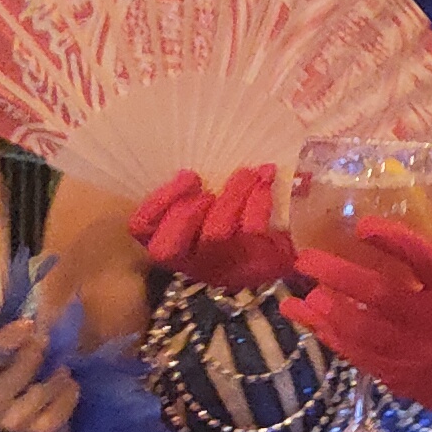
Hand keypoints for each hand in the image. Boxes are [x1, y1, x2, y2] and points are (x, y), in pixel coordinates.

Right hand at [0, 316, 80, 431]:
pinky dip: (66, 399)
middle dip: (33, 354)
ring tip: (61, 366)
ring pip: (37, 397)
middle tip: (44, 340)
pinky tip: (69, 385)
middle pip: (14, 377)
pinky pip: (55, 418)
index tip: (27, 323)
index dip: (8, 338)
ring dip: (53, 377)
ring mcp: (7, 429)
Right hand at [129, 165, 298, 292]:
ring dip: (230, 196)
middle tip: (207, 189)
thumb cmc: (239, 212)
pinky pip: (251, 230)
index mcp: (170, 240)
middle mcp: (190, 261)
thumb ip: (192, 188)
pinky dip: (259, 200)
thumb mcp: (210, 199)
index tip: (187, 174)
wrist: (291, 241)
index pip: (141, 228)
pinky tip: (266, 179)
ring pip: (214, 234)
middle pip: (167, 248)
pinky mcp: (255, 263)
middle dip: (184, 212)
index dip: (158, 201)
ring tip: (246, 174)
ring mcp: (222, 266)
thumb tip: (191, 165)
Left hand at [283, 220, 431, 412]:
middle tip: (307, 259)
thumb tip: (412, 231)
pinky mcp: (395, 376)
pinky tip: (308, 319)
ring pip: (360, 329)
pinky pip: (355, 353)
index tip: (365, 225)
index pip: (426, 262)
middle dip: (339, 275)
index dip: (395, 242)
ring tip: (299, 293)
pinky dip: (328, 335)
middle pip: (381, 296)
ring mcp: (411, 353)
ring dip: (324, 309)